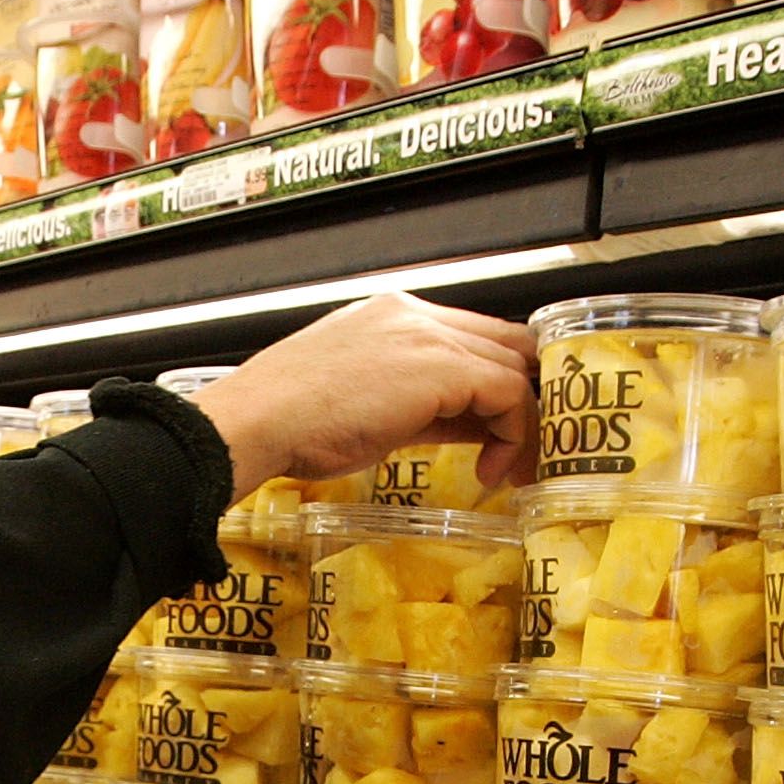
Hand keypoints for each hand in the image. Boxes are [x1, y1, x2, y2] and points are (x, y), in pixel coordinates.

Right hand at [193, 294, 538, 497]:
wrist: (258, 420)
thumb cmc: (291, 420)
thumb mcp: (365, 403)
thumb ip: (421, 404)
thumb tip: (465, 425)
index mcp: (392, 314)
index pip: (472, 335)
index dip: (498, 379)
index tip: (503, 426)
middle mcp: (416, 314)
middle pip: (505, 343)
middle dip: (523, 399)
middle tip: (524, 450)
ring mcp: (430, 336)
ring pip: (513, 366)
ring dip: (522, 423)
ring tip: (511, 469)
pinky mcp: (442, 367)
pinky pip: (509, 392)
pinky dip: (512, 434)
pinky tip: (491, 470)